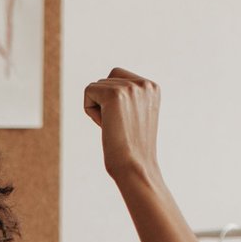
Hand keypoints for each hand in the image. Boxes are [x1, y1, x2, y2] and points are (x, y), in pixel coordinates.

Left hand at [83, 68, 162, 185]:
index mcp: (152, 87)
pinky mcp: (115, 94)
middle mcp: (145, 83)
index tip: (124, 121)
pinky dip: (90, 111)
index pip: (117, 75)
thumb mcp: (135, 116)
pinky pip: (88, 92)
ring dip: (98, 109)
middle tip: (118, 126)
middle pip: (105, 80)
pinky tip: (105, 125)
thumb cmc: (132, 149)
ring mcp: (131, 87)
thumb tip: (103, 85)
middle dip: (104, 104)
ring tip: (114, 127)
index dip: (112, 100)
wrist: (135, 166)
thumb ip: (127, 97)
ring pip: (95, 87)